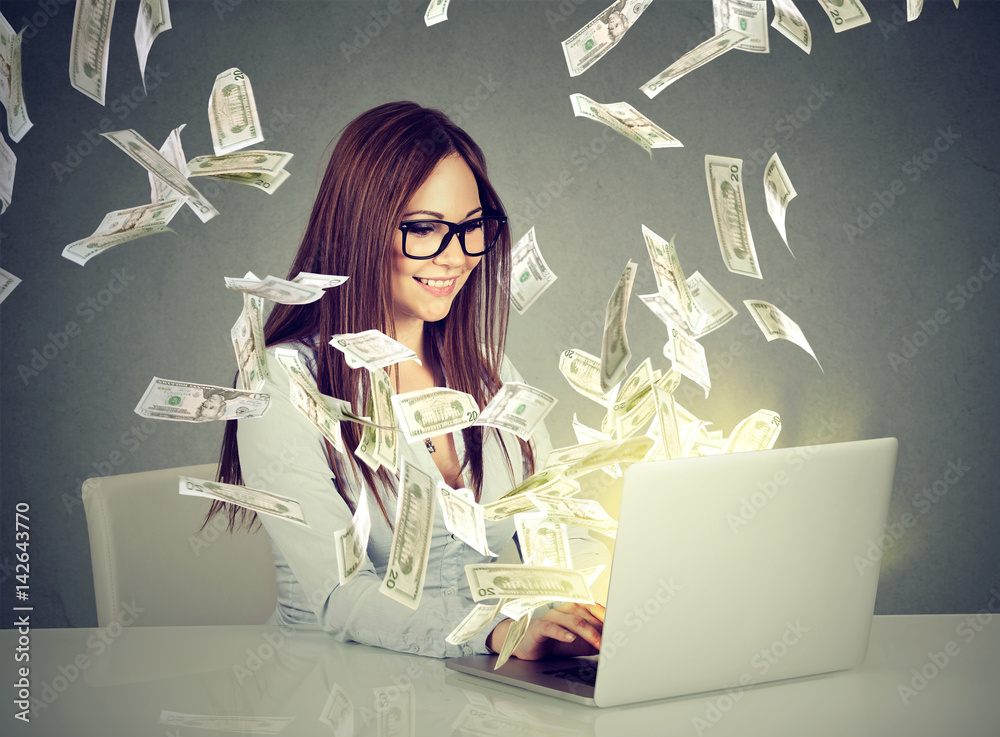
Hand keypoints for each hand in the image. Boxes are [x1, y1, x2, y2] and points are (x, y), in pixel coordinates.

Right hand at [487, 602, 604, 659]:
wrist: (525, 645)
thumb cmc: (553, 641)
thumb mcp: (579, 642)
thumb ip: (595, 640)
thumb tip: (615, 644)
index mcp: (573, 607)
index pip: (594, 607)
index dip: (608, 616)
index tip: (621, 626)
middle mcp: (563, 607)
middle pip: (586, 613)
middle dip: (602, 625)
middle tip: (614, 638)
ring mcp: (550, 616)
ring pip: (573, 620)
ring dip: (588, 632)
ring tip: (599, 643)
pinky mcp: (538, 627)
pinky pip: (551, 627)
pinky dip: (562, 633)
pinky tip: (571, 638)